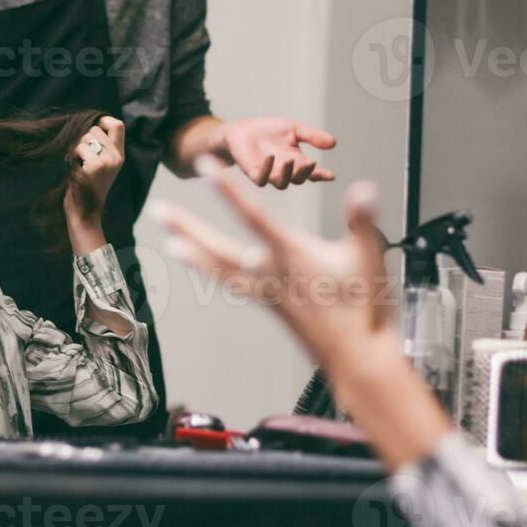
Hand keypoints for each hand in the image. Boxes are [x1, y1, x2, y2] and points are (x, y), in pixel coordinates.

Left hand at [65, 116, 124, 250]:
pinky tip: (74, 169)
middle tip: (79, 155)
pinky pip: (79, 147)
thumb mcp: (100, 166)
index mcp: (119, 156)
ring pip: (86, 136)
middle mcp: (117, 157)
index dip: (104, 120)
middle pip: (96, 128)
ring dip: (76, 147)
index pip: (118, 125)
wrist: (84, 214)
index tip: (91, 127)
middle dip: (83, 138)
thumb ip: (101, 148)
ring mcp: (108, 162)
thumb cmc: (86, 188)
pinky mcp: (96, 167)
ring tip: (77, 163)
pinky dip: (72, 155)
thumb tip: (90, 125)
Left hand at [152, 160, 392, 366]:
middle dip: (188, 227)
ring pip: (219, 268)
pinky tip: (199, 263)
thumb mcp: (368, 256)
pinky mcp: (268, 304)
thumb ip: (362, 220)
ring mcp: (266, 292)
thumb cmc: (363, 308)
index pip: (254, 216)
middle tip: (158, 210)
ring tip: (169, 239)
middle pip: (218, 247)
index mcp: (291, 256)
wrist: (355, 358)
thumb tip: (363, 189)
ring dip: (192, 251)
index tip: (205, 168)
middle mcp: (270, 274)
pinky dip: (210, 270)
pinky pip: (229, 283)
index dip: (228, 190)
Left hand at [221, 117, 336, 189]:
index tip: (331, 175)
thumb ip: (312, 136)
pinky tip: (270, 157)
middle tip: (310, 162)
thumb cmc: (268, 131)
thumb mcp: (294, 129)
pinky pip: (261, 179)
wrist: (242, 130)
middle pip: (299, 179)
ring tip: (289, 160)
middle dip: (305, 173)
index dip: (322, 175)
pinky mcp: (253, 173)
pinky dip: (267, 169)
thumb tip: (333, 143)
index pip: (313, 173)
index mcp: (297, 162)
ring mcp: (269, 174)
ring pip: (282, 183)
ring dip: (287, 174)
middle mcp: (285, 171)